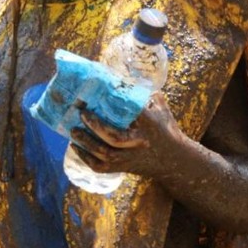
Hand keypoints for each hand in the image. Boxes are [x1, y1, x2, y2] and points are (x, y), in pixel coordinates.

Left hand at [69, 92, 183, 176]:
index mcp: (149, 125)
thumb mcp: (162, 110)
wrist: (174, 162)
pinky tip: (75, 146)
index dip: (115, 104)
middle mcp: (138, 143)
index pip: (132, 114)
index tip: (99, 93)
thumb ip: (148, 95)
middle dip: (95, 125)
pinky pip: (100, 167)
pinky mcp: (122, 168)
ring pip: (105, 154)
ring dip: (86, 142)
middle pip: (115, 138)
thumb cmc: (166, 131)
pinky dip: (85, 158)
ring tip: (73, 130)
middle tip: (81, 112)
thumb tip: (127, 79)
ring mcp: (129, 158)